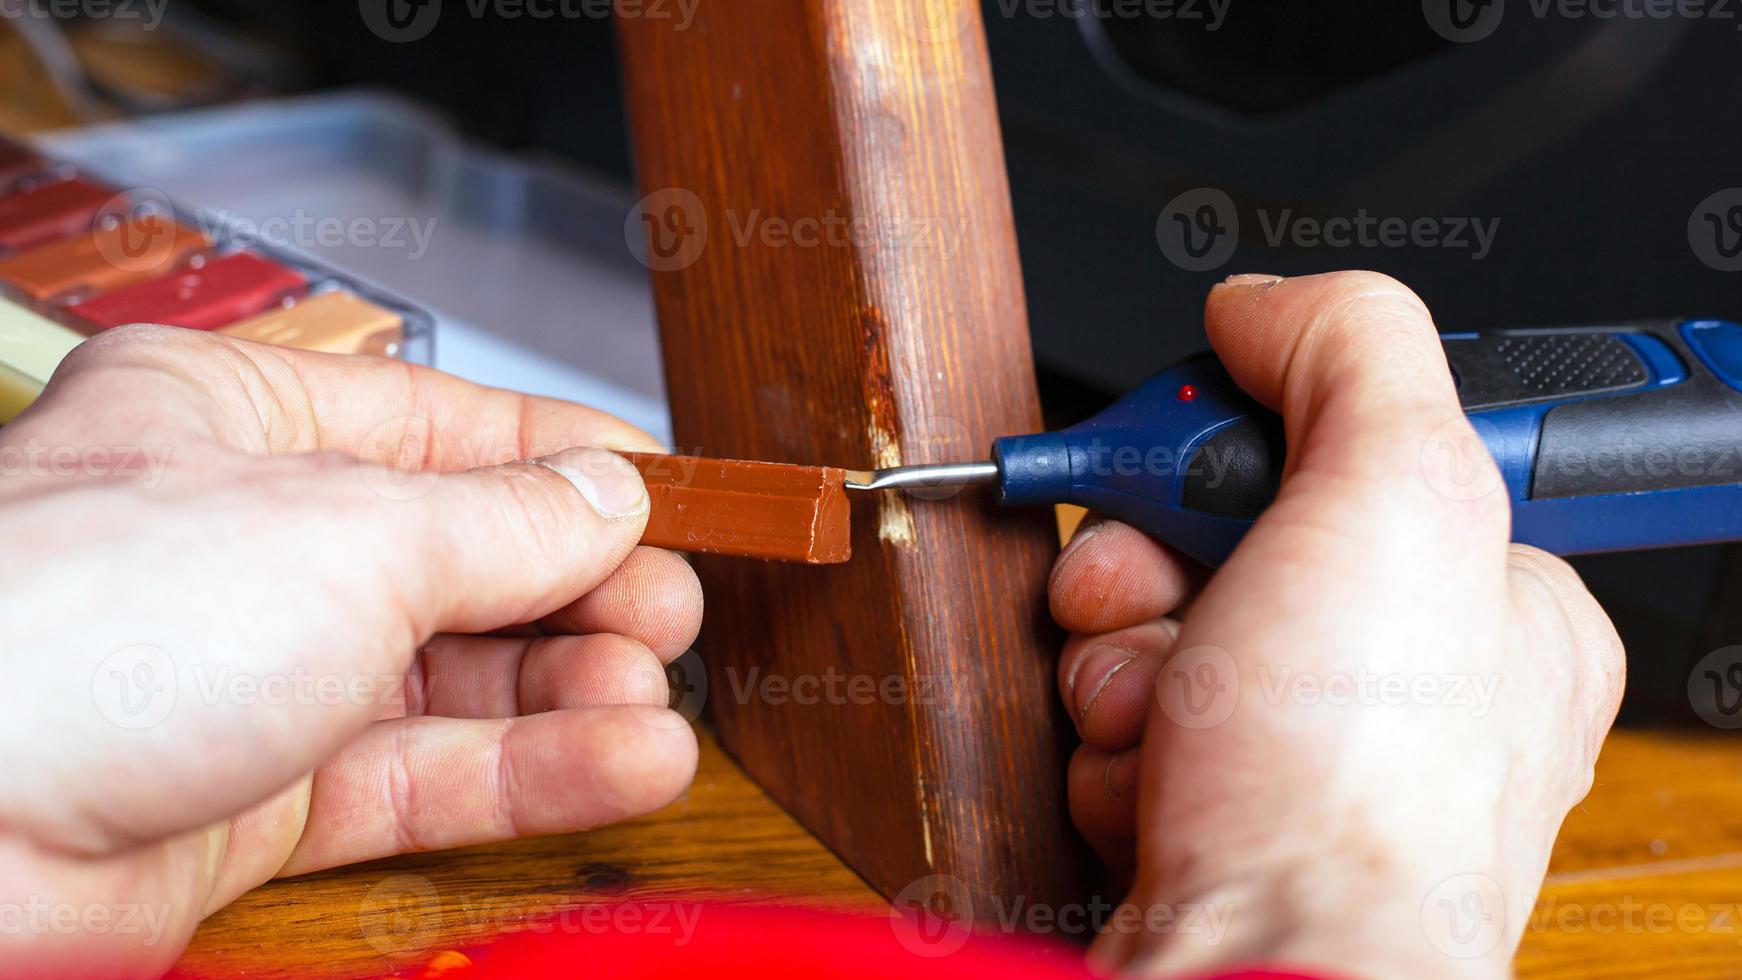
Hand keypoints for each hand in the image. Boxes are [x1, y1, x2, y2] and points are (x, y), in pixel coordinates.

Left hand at [0, 326, 702, 976]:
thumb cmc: (75, 629)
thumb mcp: (352, 534)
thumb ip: (503, 524)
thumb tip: (609, 500)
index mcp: (234, 421)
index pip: (445, 427)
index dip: (567, 465)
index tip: (669, 498)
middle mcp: (244, 543)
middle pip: (460, 558)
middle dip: (580, 589)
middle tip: (671, 615)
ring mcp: (249, 677)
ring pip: (452, 679)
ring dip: (569, 693)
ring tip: (655, 701)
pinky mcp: (254, 801)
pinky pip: (422, 777)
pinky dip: (528, 772)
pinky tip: (621, 761)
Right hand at [1050, 273, 1624, 976]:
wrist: (1257, 971)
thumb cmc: (1358, 789)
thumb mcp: (1399, 488)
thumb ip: (1347, 345)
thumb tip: (1262, 305)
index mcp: (1492, 605)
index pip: (1346, 457)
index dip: (1256, 448)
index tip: (1216, 450)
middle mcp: (1401, 689)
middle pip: (1226, 541)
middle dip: (1152, 557)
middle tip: (1145, 584)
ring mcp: (1299, 760)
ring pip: (1153, 634)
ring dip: (1120, 660)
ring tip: (1157, 715)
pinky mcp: (1207, 818)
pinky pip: (1117, 728)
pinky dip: (1107, 743)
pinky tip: (1146, 781)